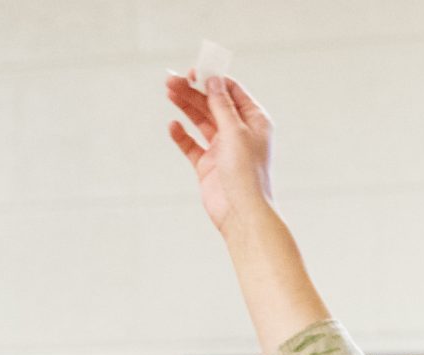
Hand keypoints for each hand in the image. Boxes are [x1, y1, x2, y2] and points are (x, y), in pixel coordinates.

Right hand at [166, 72, 275, 230]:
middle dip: (193, 91)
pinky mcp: (208, 165)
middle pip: (213, 104)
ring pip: (201, 121)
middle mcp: (239, 133)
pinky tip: (173, 125)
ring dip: (185, 106)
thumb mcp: (235, 131)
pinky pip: (192, 145)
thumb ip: (222, 105)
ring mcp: (223, 149)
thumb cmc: (246, 173)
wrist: (241, 213)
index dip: (213, 79)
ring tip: (169, 92)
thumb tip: (214, 80)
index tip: (194, 71)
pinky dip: (182, 135)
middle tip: (171, 80)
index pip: (232, 92)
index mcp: (254, 121)